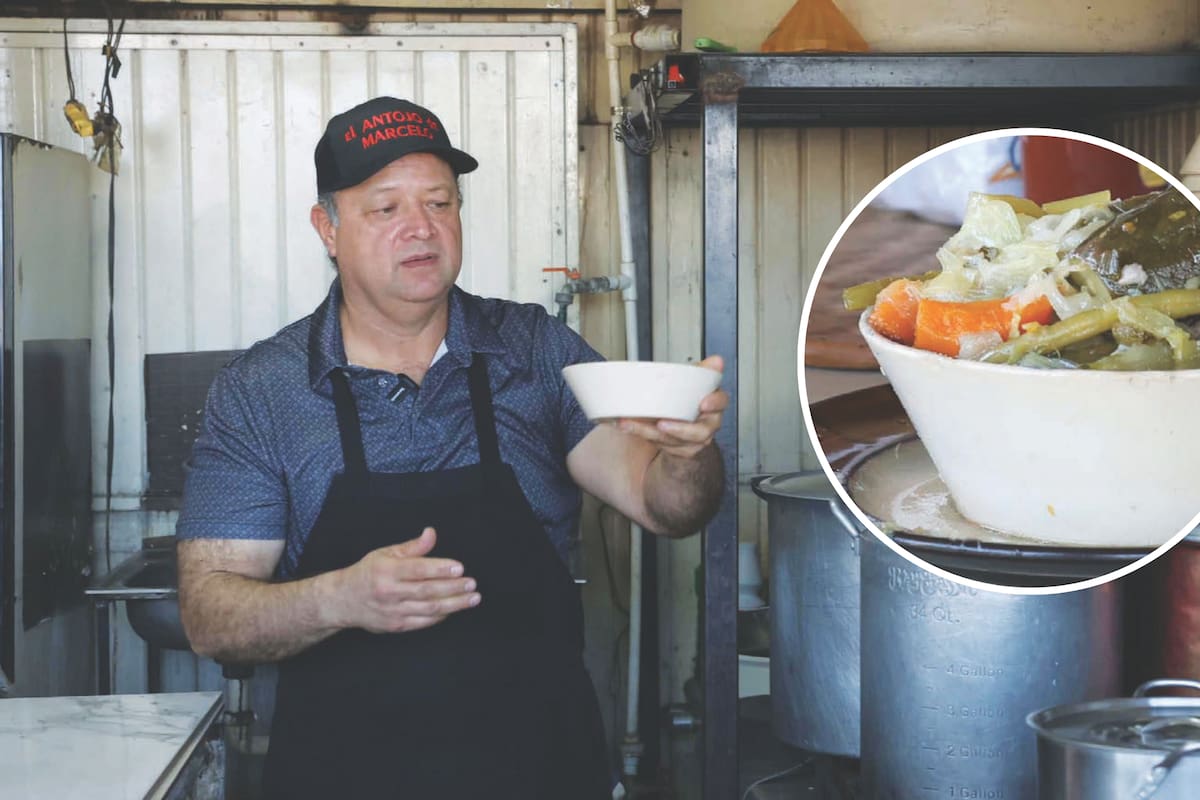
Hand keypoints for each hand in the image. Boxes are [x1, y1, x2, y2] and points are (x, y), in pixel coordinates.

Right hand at [332, 527, 480, 633]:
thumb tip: (431, 533)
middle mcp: (389, 592)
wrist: (343, 601)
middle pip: (427, 591)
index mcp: (386, 570)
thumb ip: (412, 547)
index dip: (440, 569)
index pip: (417, 569)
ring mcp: (393, 611)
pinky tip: (454, 609)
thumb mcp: (385, 553)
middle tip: (472, 584)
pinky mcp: (396, 625)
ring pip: (429, 609)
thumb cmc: (368, 573)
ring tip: (472, 598)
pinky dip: (440, 616)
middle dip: (453, 588)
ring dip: (454, 604)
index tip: (460, 568)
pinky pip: (423, 622)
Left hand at [616, 355, 727, 459]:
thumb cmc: (687, 401)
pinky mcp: (682, 450)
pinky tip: (630, 427)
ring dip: (653, 433)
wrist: (680, 425)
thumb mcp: (692, 382)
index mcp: (713, 404)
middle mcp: (708, 424)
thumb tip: (716, 360)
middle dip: (680, 429)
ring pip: (677, 441)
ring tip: (634, 424)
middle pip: (700, 431)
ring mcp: (695, 439)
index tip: (703, 403)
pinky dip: (645, 436)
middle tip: (662, 423)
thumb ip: (701, 371)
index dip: (714, 403)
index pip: (721, 401)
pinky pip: (665, 447)